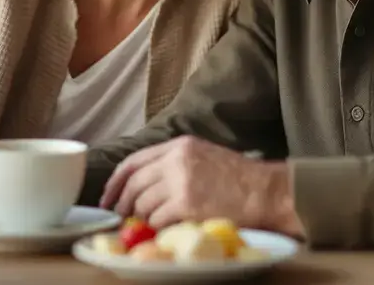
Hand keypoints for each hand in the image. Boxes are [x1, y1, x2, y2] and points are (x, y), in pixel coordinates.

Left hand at [99, 136, 300, 233]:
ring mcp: (181, 182)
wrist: (265, 191)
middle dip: (123, 203)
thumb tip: (145, 183)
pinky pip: (158, 219)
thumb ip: (175, 162)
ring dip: (143, 217)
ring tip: (151, 222)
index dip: (115, 182)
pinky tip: (165, 227)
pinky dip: (157, 226)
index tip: (108, 196)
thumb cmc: (240, 177)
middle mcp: (176, 160)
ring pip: (143, 203)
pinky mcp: (187, 204)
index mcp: (179, 145)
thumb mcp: (204, 155)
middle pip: (134, 183)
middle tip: (122, 215)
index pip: (133, 161)